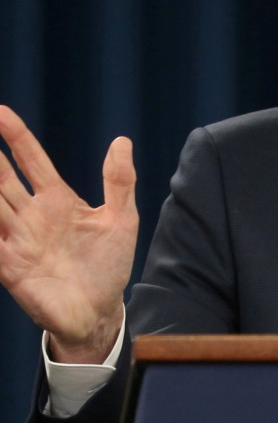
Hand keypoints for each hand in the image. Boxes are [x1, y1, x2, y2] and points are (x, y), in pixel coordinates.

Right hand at [0, 106, 137, 362]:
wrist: (100, 311)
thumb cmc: (110, 265)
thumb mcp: (121, 218)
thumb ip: (120, 181)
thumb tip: (121, 141)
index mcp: (58, 200)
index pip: (32, 161)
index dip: (17, 137)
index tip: (1, 111)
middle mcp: (32, 216)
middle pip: (1, 177)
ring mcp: (17, 239)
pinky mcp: (9, 266)